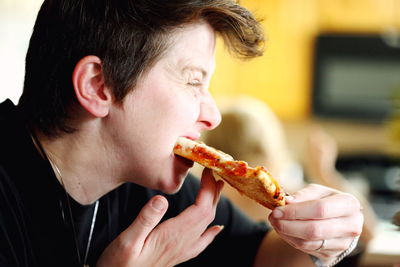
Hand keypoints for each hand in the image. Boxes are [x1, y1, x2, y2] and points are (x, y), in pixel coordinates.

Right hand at [97, 169, 223, 266]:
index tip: (207, 172)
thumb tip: (162, 198)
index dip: (207, 189)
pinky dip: (211, 232)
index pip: (200, 209)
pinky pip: (202, 242)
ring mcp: (181, 250)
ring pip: (206, 225)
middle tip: (212, 173)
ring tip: (217, 189)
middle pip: (207, 215)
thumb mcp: (127, 240)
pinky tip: (216, 228)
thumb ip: (145, 219)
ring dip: (213, 205)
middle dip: (212, 192)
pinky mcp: (177, 255)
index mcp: (172, 236)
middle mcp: (182, 243)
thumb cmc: (119, 263)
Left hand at [268, 184, 362, 264]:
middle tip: (273, 217)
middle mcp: (351, 225)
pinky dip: (290, 239)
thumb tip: (287, 201)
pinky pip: (306, 249)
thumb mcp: (317, 192)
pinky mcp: (332, 254)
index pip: (320, 209)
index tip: (277, 210)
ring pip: (308, 242)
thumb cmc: (326, 201)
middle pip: (314, 229)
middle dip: (288, 224)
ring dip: (286, 232)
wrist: (338, 220)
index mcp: (349, 204)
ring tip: (275, 222)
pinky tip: (283, 230)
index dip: (296, 211)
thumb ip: (303, 195)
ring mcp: (343, 243)